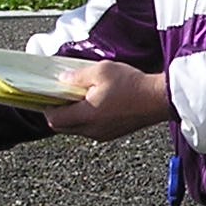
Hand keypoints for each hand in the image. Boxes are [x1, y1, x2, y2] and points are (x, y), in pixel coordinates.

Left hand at [44, 61, 172, 140]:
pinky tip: (96, 103)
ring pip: (78, 129)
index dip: (47, 108)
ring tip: (80, 97)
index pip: (54, 120)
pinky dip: (87, 119)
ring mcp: (103, 134)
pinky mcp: (113, 133)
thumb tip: (62, 80)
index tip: (47, 96)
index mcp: (86, 116)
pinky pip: (91, 129)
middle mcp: (92, 130)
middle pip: (63, 128)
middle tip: (61, 96)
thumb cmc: (132, 85)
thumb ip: (77, 76)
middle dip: (58, 113)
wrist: (159, 98)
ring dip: (73, 116)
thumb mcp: (101, 71)